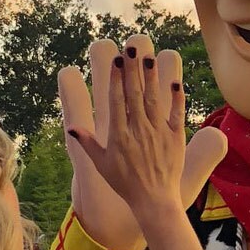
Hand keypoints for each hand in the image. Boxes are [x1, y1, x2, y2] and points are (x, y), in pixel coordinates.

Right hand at [57, 32, 226, 249]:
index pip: (118, 101)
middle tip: (131, 48)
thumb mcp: (102, 165)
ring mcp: (158, 133)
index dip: (117, 79)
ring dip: (152, 77)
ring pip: (154, 100)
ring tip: (149, 56)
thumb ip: (88, 144)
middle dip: (133, 70)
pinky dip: (177, 99)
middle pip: (135, 94)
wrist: (154, 201)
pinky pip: (177, 115)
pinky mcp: (176, 138)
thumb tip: (72, 126)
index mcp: (119, 136)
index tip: (117, 60)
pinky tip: (175, 82)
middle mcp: (139, 131)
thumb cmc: (125, 184)